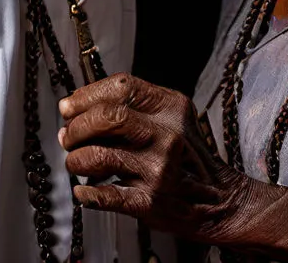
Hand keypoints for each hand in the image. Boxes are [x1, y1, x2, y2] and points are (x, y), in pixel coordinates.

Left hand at [58, 72, 254, 243]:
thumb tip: (80, 107)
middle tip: (69, 135)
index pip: (122, 87)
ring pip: (98, 155)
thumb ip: (136, 106)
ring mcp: (158, 168)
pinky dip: (86, 193)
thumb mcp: (173, 118)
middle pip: (107, 116)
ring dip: (76, 159)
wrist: (218, 200)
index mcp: (172, 107)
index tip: (69, 106)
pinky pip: (103, 195)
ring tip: (76, 162)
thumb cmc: (187, 155)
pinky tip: (84, 191)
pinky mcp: (149, 200)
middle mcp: (167, 134)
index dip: (87, 95)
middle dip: (78, 126)